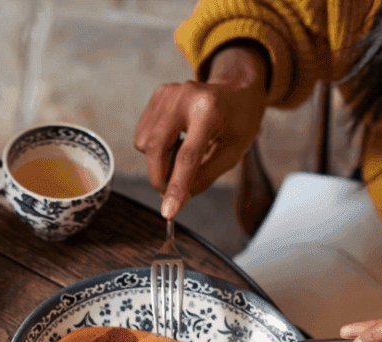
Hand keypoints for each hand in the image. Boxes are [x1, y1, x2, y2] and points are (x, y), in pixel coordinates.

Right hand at [134, 45, 267, 217]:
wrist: (236, 89)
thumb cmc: (238, 121)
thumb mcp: (232, 153)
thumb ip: (204, 178)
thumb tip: (175, 201)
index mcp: (210, 108)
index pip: (187, 156)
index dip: (176, 186)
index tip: (168, 212)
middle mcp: (185, 95)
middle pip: (157, 149)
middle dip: (160, 178)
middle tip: (170, 192)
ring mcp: (168, 93)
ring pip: (145, 144)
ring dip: (158, 161)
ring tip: (181, 152)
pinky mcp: (157, 96)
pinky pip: (143, 135)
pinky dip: (154, 148)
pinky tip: (174, 139)